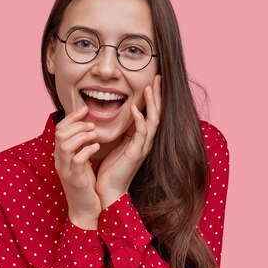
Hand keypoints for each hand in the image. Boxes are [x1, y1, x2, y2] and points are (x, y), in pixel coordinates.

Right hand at [53, 106, 101, 228]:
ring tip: (95, 135)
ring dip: (81, 135)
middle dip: (77, 124)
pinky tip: (96, 147)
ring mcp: (65, 170)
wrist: (85, 210)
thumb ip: (80, 146)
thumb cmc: (85, 185)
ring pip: (65, 144)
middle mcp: (59, 161)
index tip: (84, 109)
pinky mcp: (75, 179)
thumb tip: (87, 127)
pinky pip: (77, 160)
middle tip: (92, 125)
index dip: (71, 117)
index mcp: (61, 155)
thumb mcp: (81, 162)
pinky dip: (87, 150)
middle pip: (60, 133)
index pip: (59, 129)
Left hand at [96, 75, 161, 207]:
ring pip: (153, 121)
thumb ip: (121, 130)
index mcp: (141, 138)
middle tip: (158, 78)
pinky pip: (141, 133)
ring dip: (152, 104)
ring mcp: (143, 147)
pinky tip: (136, 109)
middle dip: (158, 95)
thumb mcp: (116, 143)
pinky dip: (139, 120)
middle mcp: (146, 141)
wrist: (109, 189)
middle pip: (157, 113)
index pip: (151, 113)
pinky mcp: (136, 153)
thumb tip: (117, 114)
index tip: (153, 81)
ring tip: (149, 88)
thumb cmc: (110, 168)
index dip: (153, 97)